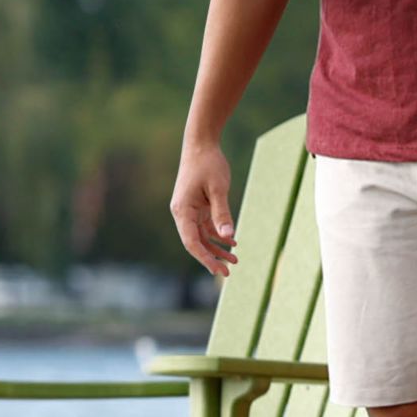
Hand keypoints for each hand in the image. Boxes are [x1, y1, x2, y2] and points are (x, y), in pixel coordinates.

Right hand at [170, 142, 237, 275]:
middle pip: (195, 242)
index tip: (219, 270)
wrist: (201, 144)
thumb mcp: (218, 189)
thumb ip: (222, 214)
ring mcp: (189, 210)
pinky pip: (206, 226)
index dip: (205, 258)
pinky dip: (218, 234)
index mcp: (182, 210)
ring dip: (216, 248)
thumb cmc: (209, 164)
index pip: (191, 242)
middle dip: (211, 258)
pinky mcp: (197, 206)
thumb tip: (228, 237)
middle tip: (228, 272)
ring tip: (235, 260)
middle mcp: (182, 213)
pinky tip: (232, 242)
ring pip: (202, 236)